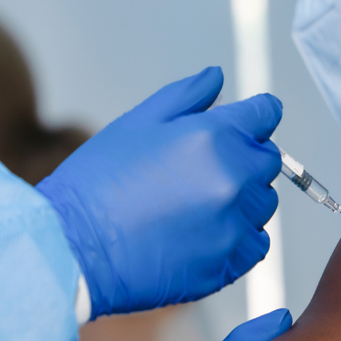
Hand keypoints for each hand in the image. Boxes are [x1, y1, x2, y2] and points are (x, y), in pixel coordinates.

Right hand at [36, 67, 282, 318]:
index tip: (242, 127)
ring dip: (241, 200)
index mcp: (213, 136)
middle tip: (199, 173)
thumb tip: (217, 77)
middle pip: (267, 161)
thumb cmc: (97, 182)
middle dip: (244, 159)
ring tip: (192, 207)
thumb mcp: (136, 123)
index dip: (254, 118)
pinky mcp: (229, 262)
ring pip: (262, 203)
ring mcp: (234, 224)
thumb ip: (186, 97)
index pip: (266, 114)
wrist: (73, 247)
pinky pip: (255, 244)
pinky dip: (239, 238)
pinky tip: (201, 235)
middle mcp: (233, 179)